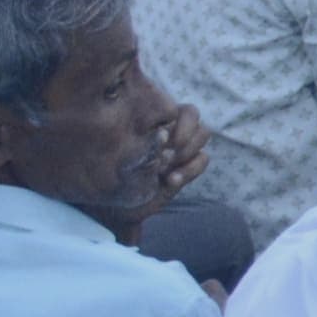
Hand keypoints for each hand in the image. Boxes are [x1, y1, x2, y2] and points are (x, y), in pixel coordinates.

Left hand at [123, 104, 210, 230]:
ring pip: (202, 135)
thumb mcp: (124, 159)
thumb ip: (144, 145)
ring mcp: (182, 148)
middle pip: (196, 119)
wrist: (117, 206)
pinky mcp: (189, 166)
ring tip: (165, 171)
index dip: (181, 122)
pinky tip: (170, 181)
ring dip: (186, 154)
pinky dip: (189, 170)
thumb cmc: (113, 177)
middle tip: (165, 158)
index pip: (182, 110)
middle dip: (184, 139)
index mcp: (156, 121)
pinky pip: (203, 159)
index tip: (165, 138)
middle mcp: (172, 130)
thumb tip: (161, 135)